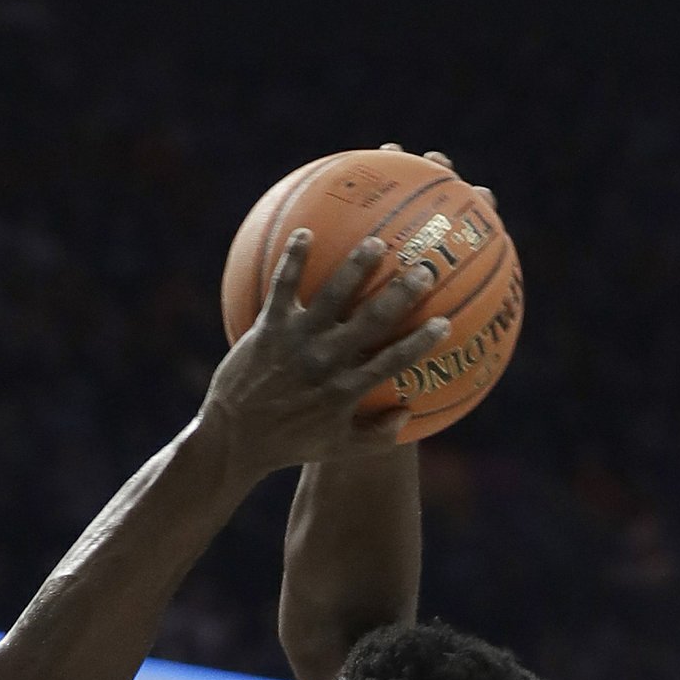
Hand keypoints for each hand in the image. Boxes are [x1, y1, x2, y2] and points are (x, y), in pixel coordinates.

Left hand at [201, 232, 453, 477]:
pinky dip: (293, 259)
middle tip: (424, 270)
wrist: (236, 437)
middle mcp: (325, 362)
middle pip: (370, 322)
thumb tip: (408, 414)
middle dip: (399, 295)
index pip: (392, 363)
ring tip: (376, 243)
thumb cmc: (290, 442)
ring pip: (331, 296)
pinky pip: (283, 286)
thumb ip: (376, 436)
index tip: (443, 322)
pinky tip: (305, 231)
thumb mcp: (336, 448)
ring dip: (354, 268)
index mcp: (345, 391)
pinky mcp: (268, 327)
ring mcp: (296, 342)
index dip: (420, 342)